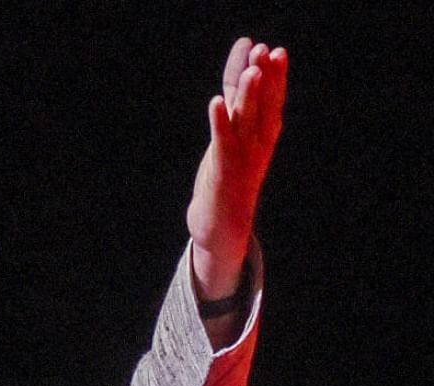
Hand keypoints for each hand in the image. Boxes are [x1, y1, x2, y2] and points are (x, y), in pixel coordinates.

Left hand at [186, 38, 287, 298]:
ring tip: (252, 71)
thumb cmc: (227, 177)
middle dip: (267, 79)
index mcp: (264, 138)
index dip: (275, 76)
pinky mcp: (222, 172)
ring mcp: (242, 160)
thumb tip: (242, 73)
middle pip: (264, 107)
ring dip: (249, 96)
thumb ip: (236, 105)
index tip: (276, 50)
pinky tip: (216, 102)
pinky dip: (220, 122)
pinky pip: (222, 142)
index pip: (273, 101)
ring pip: (247, 122)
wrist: (222, 227)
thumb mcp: (234, 138)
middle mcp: (257, 146)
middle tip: (268, 52)